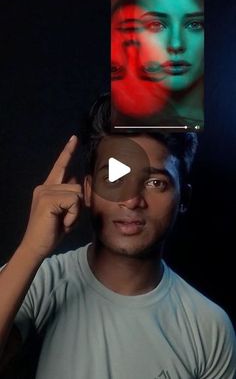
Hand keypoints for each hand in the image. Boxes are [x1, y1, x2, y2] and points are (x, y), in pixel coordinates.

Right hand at [22, 135, 82, 258]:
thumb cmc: (51, 232)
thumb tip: (76, 179)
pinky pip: (74, 201)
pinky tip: (62, 223)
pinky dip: (73, 215)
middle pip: (78, 186)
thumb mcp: (64, 212)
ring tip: (63, 221)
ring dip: (75, 212)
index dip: (67, 152)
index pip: (60, 166)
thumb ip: (69, 196)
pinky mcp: (47, 199)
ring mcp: (44, 191)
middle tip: (65, 220)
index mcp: (47, 188)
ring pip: (77, 193)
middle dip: (78, 206)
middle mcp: (44, 186)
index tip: (74, 138)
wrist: (35, 247)